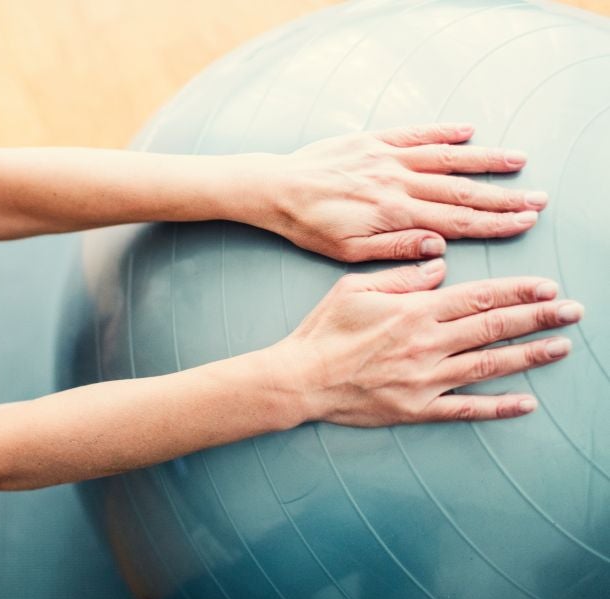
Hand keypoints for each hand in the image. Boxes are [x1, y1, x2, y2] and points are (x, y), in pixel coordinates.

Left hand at [233, 124, 548, 261]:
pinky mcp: (373, 141)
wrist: (276, 190)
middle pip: (460, 191)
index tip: (522, 223)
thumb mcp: (347, 252)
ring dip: (484, 160)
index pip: (454, 221)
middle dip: (501, 197)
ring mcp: (387, 158)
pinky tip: (467, 131)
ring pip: (446, 158)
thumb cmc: (309, 226)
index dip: (493, 224)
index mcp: (393, 214)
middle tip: (536, 200)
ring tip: (517, 162)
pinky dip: (443, 132)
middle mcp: (397, 183)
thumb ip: (394, 250)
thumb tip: (437, 250)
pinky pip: (415, 134)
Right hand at [276, 259, 582, 424]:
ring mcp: (426, 379)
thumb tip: (439, 268)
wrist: (301, 379)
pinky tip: (526, 404)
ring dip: (530, 356)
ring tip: (561, 347)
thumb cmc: (323, 331)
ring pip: (490, 365)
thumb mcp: (354, 287)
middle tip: (573, 312)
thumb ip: (400, 275)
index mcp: (415, 310)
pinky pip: (466, 409)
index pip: (479, 297)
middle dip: (539, 318)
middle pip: (494, 327)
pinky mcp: (418, 408)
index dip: (518, 291)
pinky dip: (498, 407)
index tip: (548, 287)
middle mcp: (428, 343)